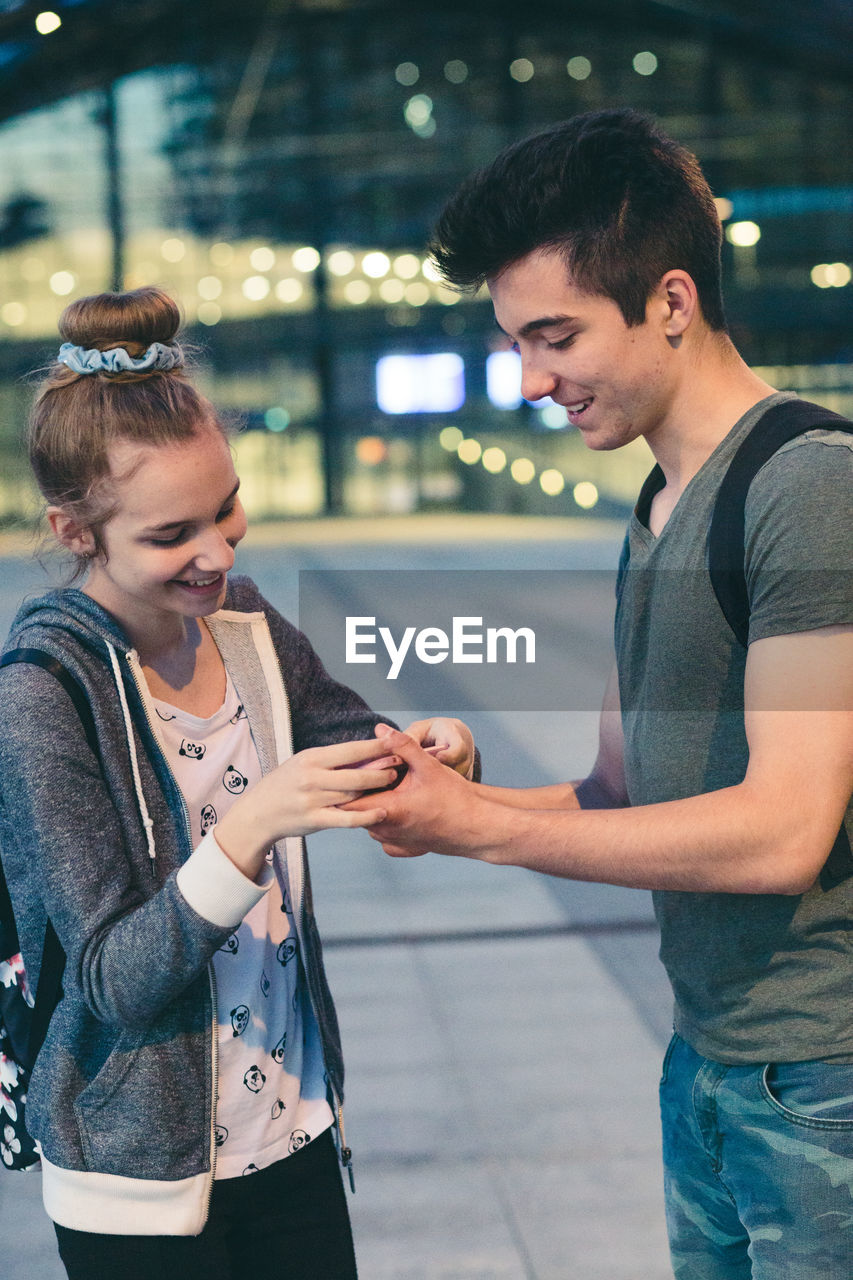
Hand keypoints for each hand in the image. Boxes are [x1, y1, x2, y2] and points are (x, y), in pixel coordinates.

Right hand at [216, 737, 398, 879]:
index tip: (395, 742)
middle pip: (357, 773)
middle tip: (400, 767)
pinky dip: (366, 816)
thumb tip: (366, 751)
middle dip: (382, 770)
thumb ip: (331, 760)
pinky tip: (382, 812)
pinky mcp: (315, 820)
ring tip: (394, 786)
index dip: (376, 747)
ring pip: (354, 794)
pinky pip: (346, 819)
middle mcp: (312, 778)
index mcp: (311, 758)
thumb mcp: (304, 763)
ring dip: (376, 790)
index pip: (350, 750)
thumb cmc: (286, 784)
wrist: (258, 813)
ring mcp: (313, 800)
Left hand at [345, 727, 482, 858]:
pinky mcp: (402, 850)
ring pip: (369, 822)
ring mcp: (393, 843)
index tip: (356, 770)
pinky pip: (383, 834)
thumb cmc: (454, 797)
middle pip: (357, 811)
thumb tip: (380, 729)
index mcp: (387, 810)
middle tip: (373, 775)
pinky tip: (399, 809)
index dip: (349, 783)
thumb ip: (402, 745)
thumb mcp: (428, 766)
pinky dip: (386, 822)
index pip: (348, 800)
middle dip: (361, 792)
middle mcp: (386, 831)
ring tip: (387, 789)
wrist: (476, 826)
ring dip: (374, 806)